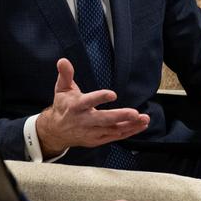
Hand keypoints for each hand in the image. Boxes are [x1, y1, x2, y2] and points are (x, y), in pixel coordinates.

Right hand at [35, 58, 149, 157]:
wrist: (57, 132)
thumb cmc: (63, 106)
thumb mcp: (62, 89)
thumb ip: (65, 74)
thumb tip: (63, 60)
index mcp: (75, 106)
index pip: (88, 101)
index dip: (100, 98)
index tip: (112, 94)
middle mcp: (84, 121)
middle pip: (103, 119)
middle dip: (120, 116)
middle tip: (135, 113)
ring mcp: (92, 132)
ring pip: (113, 130)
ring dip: (130, 125)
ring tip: (144, 118)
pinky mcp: (98, 139)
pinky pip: (116, 136)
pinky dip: (129, 131)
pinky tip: (141, 125)